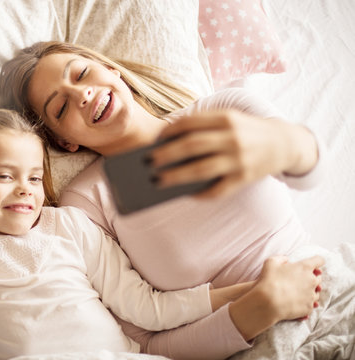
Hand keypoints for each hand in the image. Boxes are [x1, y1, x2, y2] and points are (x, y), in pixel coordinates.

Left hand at [149, 110, 316, 197]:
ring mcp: (239, 159)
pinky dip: (199, 194)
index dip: (170, 131)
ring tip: (157, 181)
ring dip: (175, 177)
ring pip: (200, 170)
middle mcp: (233, 137)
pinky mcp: (244, 178)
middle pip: (192, 146)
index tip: (154, 140)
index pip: (191, 123)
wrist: (285, 143)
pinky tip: (184, 194)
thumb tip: (167, 145)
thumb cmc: (246, 131)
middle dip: (166, 154)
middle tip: (147, 162)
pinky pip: (217, 190)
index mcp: (226, 118)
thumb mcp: (230, 119)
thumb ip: (204, 126)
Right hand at [228, 255, 323, 340]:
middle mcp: (312, 281)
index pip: (319, 260)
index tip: (312, 264)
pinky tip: (296, 302)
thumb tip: (286, 260)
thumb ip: (281, 258)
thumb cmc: (269, 280)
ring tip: (296, 292)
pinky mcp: (309, 307)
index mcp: (304, 268)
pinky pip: (311, 304)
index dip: (316, 261)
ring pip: (316, 292)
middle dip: (311, 277)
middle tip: (299, 279)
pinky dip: (305, 302)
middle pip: (318, 277)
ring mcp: (311, 295)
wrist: (268, 302)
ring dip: (309, 291)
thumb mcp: (271, 262)